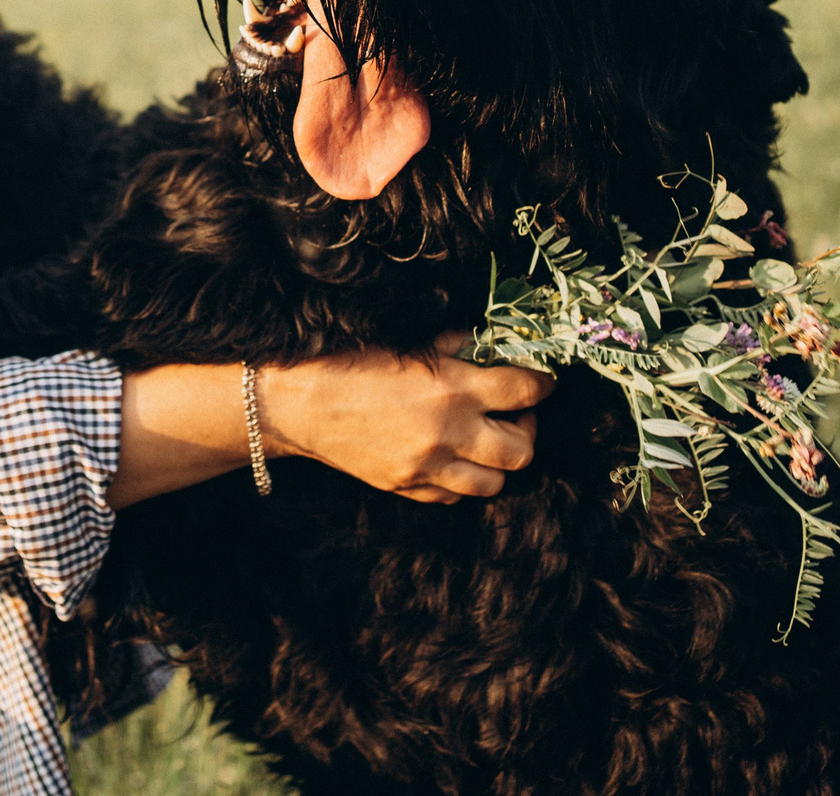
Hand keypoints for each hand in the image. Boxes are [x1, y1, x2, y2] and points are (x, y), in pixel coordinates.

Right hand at [258, 333, 550, 503]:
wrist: (298, 403)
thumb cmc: (348, 363)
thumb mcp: (406, 343)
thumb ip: (454, 348)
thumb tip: (491, 348)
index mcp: (451, 389)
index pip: (524, 390)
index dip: (541, 383)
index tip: (541, 379)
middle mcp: (447, 433)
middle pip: (521, 449)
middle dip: (527, 428)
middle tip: (515, 412)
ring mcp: (428, 468)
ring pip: (495, 482)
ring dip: (498, 460)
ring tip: (486, 439)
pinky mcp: (408, 488)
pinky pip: (455, 497)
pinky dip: (463, 479)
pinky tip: (452, 457)